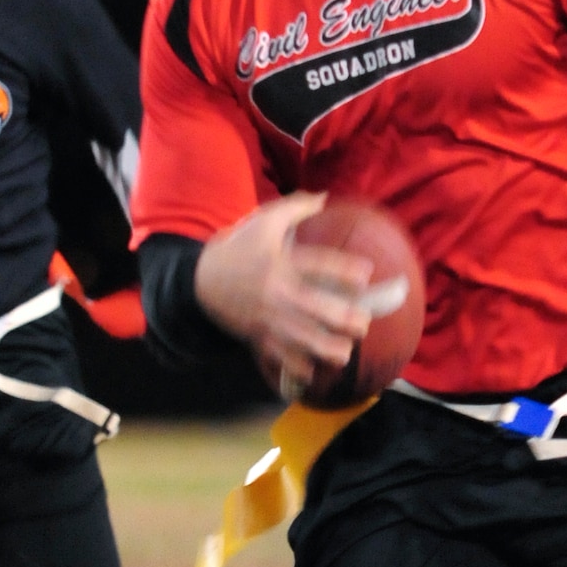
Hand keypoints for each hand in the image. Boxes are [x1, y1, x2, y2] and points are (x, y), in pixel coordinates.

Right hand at [194, 193, 373, 395]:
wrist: (200, 281)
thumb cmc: (238, 249)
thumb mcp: (263, 222)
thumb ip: (295, 207)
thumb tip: (325, 196)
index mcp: (280, 262)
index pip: (317, 265)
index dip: (344, 270)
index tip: (367, 274)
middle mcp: (277, 292)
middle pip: (316, 308)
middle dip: (344, 319)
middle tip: (363, 322)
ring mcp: (267, 318)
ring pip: (302, 339)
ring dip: (327, 349)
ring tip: (345, 352)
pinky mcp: (258, 335)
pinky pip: (280, 356)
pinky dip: (298, 366)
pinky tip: (315, 370)